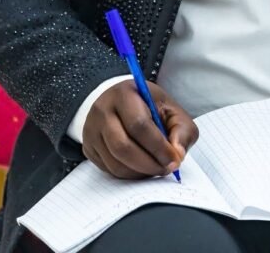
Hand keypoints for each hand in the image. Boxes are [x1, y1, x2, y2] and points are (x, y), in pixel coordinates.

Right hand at [81, 81, 198, 179]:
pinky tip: (142, 167)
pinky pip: (108, 169)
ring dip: (140, 172)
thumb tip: (177, 155)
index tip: (174, 160)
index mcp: (125, 94)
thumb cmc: (149, 106)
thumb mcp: (171, 109)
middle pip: (122, 147)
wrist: (121, 103)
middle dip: (148, 164)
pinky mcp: (88, 147)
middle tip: (166, 169)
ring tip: (156, 168)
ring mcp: (91, 130)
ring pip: (115, 163)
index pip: (139, 125)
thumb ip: (181, 130)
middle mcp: (102, 110)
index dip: (158, 147)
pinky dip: (129, 174)